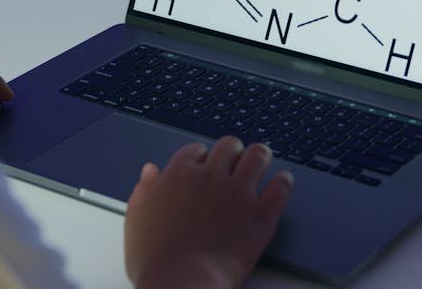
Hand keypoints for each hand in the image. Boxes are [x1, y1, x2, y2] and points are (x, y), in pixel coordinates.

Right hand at [124, 137, 293, 288]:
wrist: (180, 284)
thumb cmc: (155, 258)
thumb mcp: (137, 217)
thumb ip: (145, 189)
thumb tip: (151, 172)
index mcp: (180, 173)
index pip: (196, 150)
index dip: (201, 157)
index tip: (205, 164)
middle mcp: (210, 176)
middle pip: (228, 147)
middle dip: (231, 151)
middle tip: (235, 159)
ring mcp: (238, 194)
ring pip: (257, 156)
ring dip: (259, 156)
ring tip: (261, 159)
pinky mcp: (261, 215)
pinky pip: (281, 187)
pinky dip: (283, 181)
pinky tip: (282, 181)